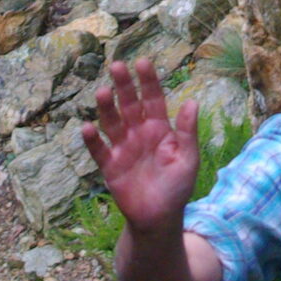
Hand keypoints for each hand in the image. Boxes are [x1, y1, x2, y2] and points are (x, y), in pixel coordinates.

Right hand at [80, 60, 201, 235]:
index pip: (153, 99)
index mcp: (159, 128)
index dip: (148, 81)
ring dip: (107, 108)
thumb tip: (193, 101)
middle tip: (117, 65)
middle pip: (129, 105)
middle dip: (124, 86)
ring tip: (103, 92)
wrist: (159, 218)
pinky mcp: (110, 167)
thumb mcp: (188, 159)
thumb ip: (188, 132)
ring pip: (112, 122)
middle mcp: (138, 133)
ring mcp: (123, 148)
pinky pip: (99, 151)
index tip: (142, 62)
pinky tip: (87, 127)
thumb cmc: (177, 186)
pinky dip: (92, 140)